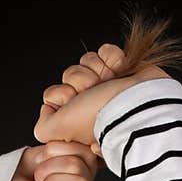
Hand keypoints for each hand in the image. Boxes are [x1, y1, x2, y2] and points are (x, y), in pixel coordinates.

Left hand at [33, 43, 171, 157]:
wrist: (137, 104)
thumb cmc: (100, 116)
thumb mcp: (60, 129)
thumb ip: (44, 127)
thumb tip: (47, 114)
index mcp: (76, 119)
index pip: (53, 94)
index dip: (62, 95)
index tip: (74, 103)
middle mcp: (90, 103)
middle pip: (69, 74)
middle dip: (81, 81)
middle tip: (94, 93)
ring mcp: (106, 86)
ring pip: (86, 61)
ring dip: (97, 70)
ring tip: (109, 83)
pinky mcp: (121, 70)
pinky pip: (105, 51)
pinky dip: (112, 58)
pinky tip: (119, 71)